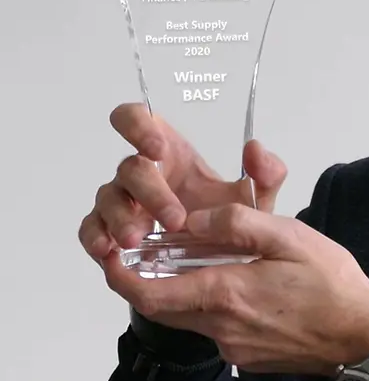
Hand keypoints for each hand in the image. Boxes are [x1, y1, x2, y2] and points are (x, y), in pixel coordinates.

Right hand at [78, 103, 286, 261]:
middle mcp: (141, 173)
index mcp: (171, 153)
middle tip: (175, 219)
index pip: (139, 120)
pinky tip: (107, 250)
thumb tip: (255, 149)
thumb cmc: (227, 219)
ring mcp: (121, 203)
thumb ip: (267, 173)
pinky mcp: (108, 232)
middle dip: (151, 192)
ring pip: (108, 199)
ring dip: (121, 218)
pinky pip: (90, 229)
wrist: (218, 261)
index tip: (156, 148)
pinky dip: (94, 237)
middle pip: (129, 167)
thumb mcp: (256, 199)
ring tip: (138, 240)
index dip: (138, 125)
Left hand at [101, 203, 368, 375]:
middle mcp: (221, 328)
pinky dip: (214, 304)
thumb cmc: (334, 286)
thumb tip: (195, 220)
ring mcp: (234, 347)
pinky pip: (216, 329)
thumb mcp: (291, 237)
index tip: (110, 252)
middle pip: (161, 307)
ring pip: (190, 317)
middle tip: (150, 249)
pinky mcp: (248, 356)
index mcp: (226, 294)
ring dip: (185, 290)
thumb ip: (239, 223)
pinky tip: (244, 284)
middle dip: (147, 279)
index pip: (148, 292)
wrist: (363, 337)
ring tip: (205, 259)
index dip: (119, 274)